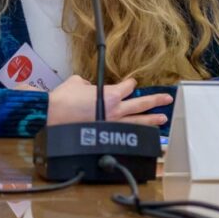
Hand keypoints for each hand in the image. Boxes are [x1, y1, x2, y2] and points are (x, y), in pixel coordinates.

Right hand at [46, 75, 171, 126]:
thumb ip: (87, 83)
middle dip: (155, 101)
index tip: (132, 84)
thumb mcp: (77, 82)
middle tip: (167, 99)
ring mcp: (111, 124)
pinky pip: (124, 133)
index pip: (127, 88)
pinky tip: (143, 135)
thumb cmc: (63, 98)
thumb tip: (89, 87)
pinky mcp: (104, 135)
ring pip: (137, 121)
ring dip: (151, 120)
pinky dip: (135, 134)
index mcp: (110, 94)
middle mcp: (115, 110)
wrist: (51, 115)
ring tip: (162, 119)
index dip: (130, 85)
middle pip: (140, 104)